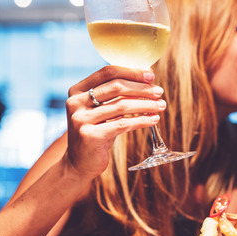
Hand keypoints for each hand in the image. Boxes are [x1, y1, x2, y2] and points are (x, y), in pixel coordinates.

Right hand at [64, 65, 164, 180]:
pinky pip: (123, 124)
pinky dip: (142, 120)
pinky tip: (154, 119)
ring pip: (122, 106)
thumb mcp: (99, 110)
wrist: (79, 163)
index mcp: (77, 90)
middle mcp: (75, 102)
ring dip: (146, 104)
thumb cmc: (96, 132)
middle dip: (142, 88)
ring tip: (160, 106)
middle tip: (159, 92)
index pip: (107, 72)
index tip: (151, 75)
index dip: (131, 72)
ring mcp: (81, 120)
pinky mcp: (90, 136)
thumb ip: (113, 94)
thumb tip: (146, 78)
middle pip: (116, 87)